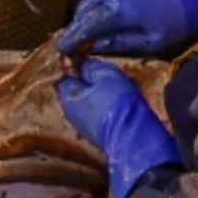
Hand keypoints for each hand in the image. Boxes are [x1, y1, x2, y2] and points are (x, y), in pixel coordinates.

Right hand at [55, 0, 197, 60]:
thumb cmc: (175, 23)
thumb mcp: (147, 43)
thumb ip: (115, 44)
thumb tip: (92, 47)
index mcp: (117, 11)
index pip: (83, 26)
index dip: (69, 40)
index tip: (62, 50)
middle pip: (83, 10)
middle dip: (78, 26)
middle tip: (78, 42)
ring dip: (91, 12)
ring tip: (95, 28)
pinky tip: (112, 11)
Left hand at [55, 58, 182, 194]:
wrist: (134, 139)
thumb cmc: (118, 104)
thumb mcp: (104, 73)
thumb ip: (89, 65)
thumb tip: (81, 64)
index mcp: (67, 96)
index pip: (63, 75)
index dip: (75, 64)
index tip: (88, 58)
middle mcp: (71, 113)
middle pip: (77, 88)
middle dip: (91, 79)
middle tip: (107, 73)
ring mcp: (84, 126)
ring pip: (90, 101)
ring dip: (101, 93)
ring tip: (118, 88)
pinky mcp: (99, 134)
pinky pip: (100, 113)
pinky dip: (108, 106)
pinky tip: (122, 103)